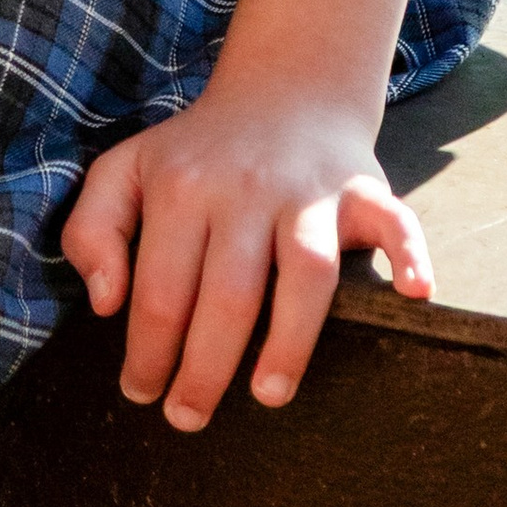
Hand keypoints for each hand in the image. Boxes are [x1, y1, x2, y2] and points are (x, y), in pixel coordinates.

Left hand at [62, 72, 430, 428]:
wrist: (281, 88)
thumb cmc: (196, 151)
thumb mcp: (123, 171)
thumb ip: (92, 230)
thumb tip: (104, 305)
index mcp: (180, 186)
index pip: (159, 287)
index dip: (147, 349)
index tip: (141, 393)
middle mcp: (245, 189)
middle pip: (228, 293)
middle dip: (204, 368)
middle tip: (189, 418)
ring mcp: (309, 190)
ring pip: (306, 271)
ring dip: (290, 338)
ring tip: (267, 395)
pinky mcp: (363, 190)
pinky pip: (395, 221)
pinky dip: (410, 255)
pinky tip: (413, 293)